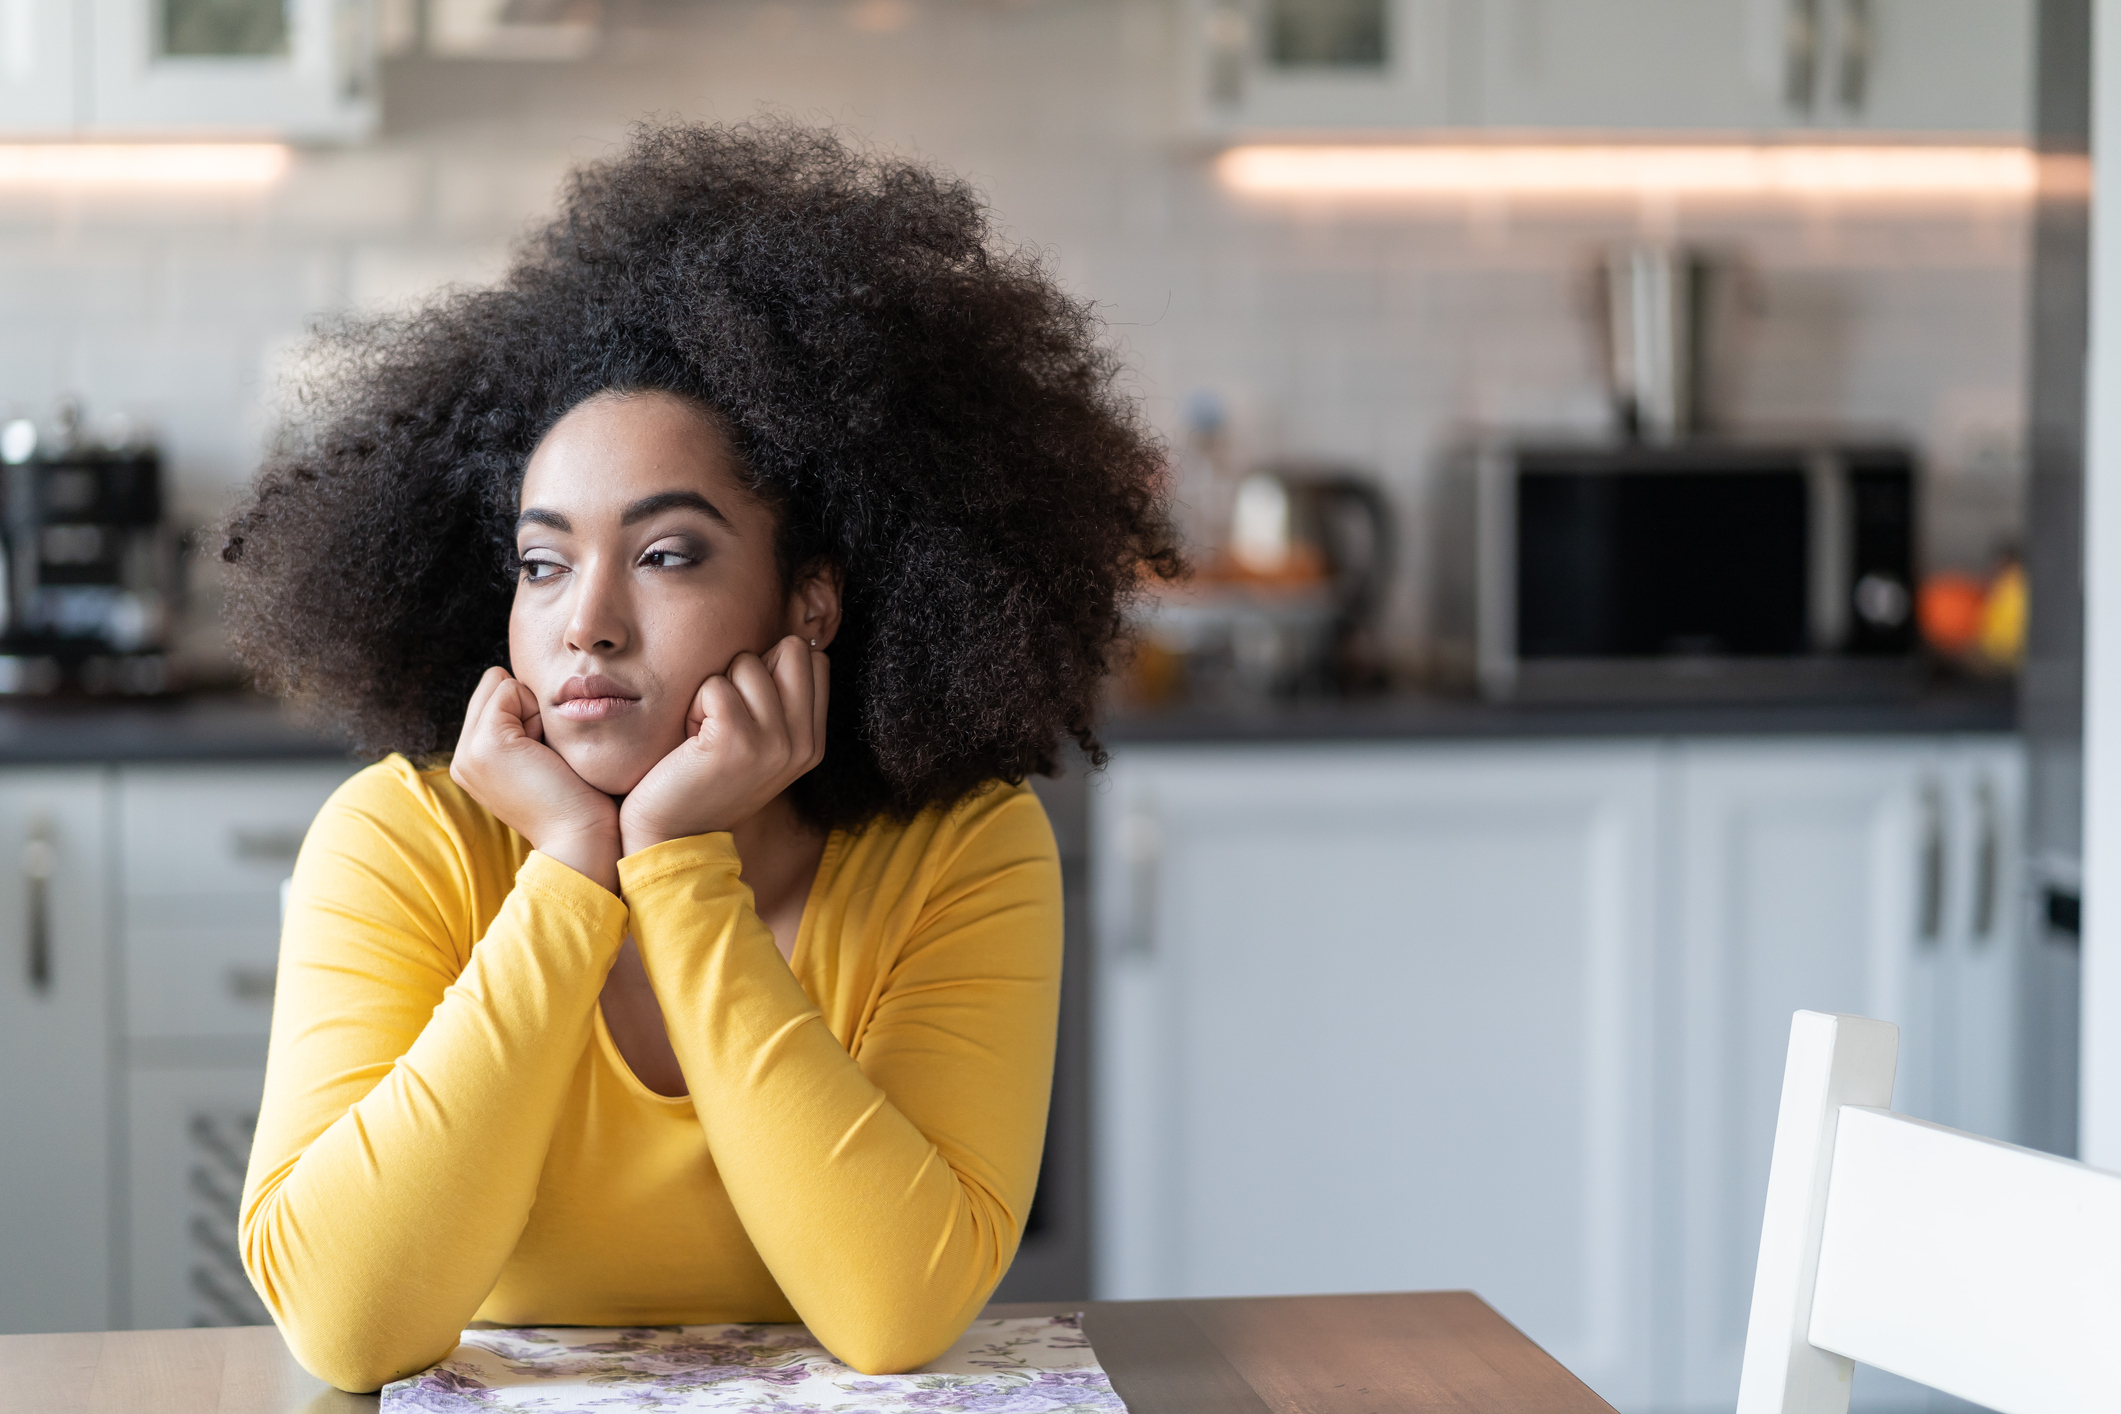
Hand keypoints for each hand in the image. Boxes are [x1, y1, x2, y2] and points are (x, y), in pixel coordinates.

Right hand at [449, 666, 620, 890]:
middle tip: (545, 754)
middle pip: (493, 685)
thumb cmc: (577, 799)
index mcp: (472, 762)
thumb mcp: (539, 757)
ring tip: (544, 756)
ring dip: (534, 711)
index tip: (544, 756)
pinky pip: (509, 689)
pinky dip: (537, 712)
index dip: (529, 712)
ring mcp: (468, 751)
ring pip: (501, 684)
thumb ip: (522, 727)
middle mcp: (461, 756)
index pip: (492, 697)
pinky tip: (544, 753)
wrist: (581, 837)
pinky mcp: (486, 743)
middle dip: (528, 707)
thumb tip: (527, 687)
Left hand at [619, 636, 828, 855]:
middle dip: (750, 668)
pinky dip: (694, 705)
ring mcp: (775, 742)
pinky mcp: (736, 740)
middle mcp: (803, 742)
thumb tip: (781, 642)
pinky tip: (690, 739)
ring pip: (747, 663)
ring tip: (704, 731)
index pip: (813, 659)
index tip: (747, 706)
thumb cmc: (704, 778)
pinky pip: (714, 684)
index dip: (773, 666)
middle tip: (725, 712)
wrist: (674, 835)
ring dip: (716, 689)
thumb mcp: (759, 743)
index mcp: (813, 741)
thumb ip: (779, 701)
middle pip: (791, 648)